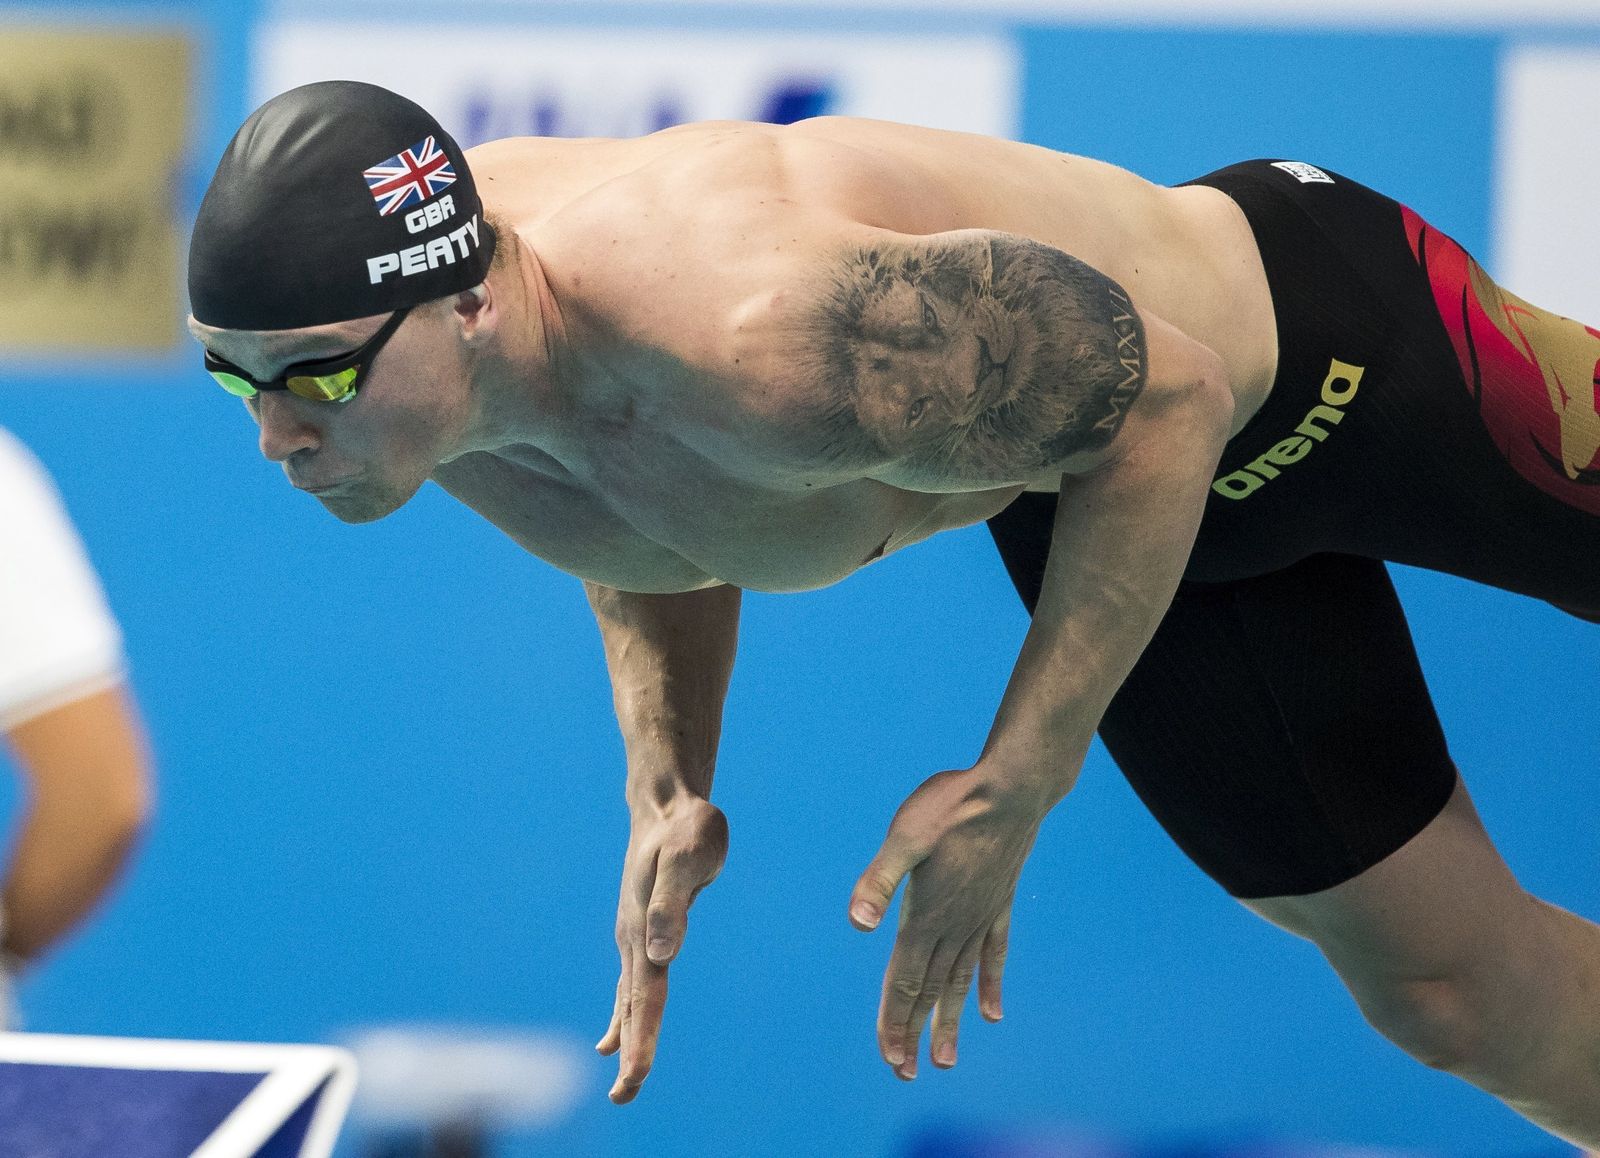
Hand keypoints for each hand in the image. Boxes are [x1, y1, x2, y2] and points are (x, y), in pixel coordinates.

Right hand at [597, 793, 727, 1102]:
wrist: (666, 804)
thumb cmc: (685, 827)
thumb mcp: (687, 857)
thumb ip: (672, 904)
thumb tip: (662, 953)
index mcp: (645, 928)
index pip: (646, 994)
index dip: (642, 1036)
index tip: (635, 1074)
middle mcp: (635, 938)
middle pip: (634, 1006)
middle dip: (632, 1053)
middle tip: (624, 1098)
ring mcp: (636, 936)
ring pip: (631, 1000)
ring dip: (628, 1040)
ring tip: (622, 1083)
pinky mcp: (644, 931)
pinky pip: (633, 984)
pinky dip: (627, 1014)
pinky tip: (617, 1038)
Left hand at [849, 766, 1045, 1078]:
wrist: (1011, 789)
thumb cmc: (952, 806)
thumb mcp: (905, 836)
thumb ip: (880, 881)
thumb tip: (858, 924)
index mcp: (926, 914)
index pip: (905, 980)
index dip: (895, 1021)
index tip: (891, 1059)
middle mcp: (954, 925)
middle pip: (929, 990)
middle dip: (915, 1032)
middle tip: (906, 1073)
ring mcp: (980, 918)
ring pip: (960, 981)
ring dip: (949, 1020)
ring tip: (945, 1060)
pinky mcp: (998, 903)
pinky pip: (994, 954)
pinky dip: (990, 985)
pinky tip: (991, 1013)